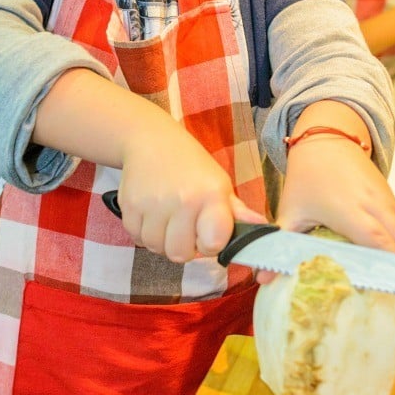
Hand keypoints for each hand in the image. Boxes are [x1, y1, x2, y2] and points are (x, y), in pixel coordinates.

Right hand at [118, 120, 264, 262]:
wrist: (151, 140)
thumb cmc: (191, 165)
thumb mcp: (219, 183)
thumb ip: (237, 213)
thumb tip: (266, 231)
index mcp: (210, 196)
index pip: (213, 245)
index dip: (210, 245)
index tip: (208, 233)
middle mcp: (181, 201)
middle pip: (179, 254)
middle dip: (184, 247)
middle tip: (186, 227)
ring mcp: (152, 204)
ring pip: (156, 248)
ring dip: (162, 240)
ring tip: (168, 218)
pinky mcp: (128, 205)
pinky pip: (137, 238)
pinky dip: (144, 232)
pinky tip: (153, 213)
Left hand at [277, 137, 394, 256]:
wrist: (328, 138)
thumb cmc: (308, 177)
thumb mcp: (290, 209)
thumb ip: (280, 242)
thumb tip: (262, 278)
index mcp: (349, 210)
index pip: (376, 240)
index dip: (390, 266)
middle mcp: (374, 205)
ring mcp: (387, 201)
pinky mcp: (392, 199)